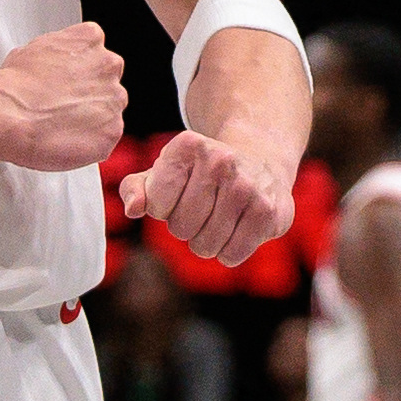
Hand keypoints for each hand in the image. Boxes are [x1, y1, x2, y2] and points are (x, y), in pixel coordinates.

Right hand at [0, 23, 127, 171]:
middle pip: (107, 81)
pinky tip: (66, 139)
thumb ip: (59, 55)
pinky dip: (90, 142)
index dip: (80, 71)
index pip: (96, 52)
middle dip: (88, 94)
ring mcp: (114, 99)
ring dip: (91, 118)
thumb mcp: (34, 50)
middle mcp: (109, 65)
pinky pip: (106, 137)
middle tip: (62, 106)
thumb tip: (55, 67)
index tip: (67, 82)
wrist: (10, 114)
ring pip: (109, 110)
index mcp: (91, 39)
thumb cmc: (15, 85)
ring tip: (60, 124)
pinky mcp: (113, 130)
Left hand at [121, 129, 294, 265]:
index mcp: (188, 145)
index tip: (179, 194)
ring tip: (220, 218)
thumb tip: (133, 209)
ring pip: (205, 246)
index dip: (164, 208)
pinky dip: (229, 252)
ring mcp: (247, 186)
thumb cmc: (201, 173)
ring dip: (207, 241)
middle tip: (203, 209)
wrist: (261, 163)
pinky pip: (231, 256)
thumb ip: (136, 188)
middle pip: (180, 228)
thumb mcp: (165, 172)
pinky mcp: (268, 213)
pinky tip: (238, 228)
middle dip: (186, 227)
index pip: (156, 205)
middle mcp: (220, 160)